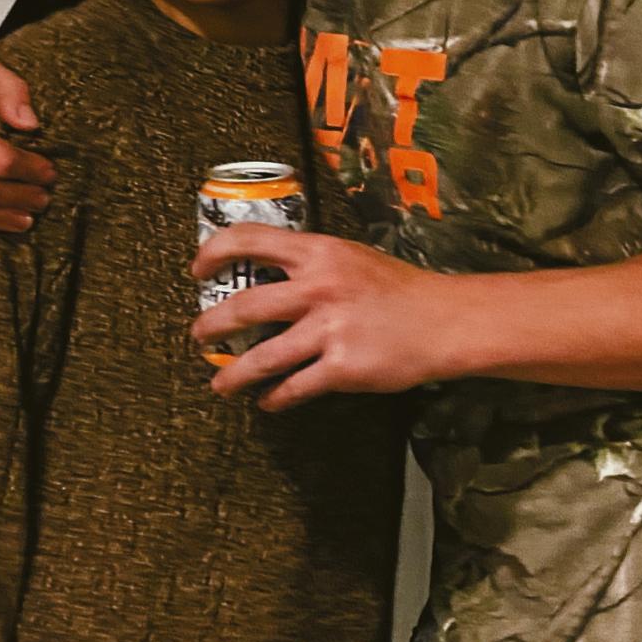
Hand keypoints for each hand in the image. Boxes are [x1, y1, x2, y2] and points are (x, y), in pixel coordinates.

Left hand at [190, 228, 458, 408]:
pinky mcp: (342, 367)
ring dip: (233, 373)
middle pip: (244, 306)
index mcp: (318, 252)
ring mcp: (329, 329)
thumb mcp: (352, 257)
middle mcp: (318, 287)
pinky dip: (275, 398)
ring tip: (219, 383)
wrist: (445, 321)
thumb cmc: (399, 288)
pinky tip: (268, 402)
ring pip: (262, 357)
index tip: (197, 270)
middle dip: (211, 326)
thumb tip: (268, 274)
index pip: (250, 239)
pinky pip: (294, 387)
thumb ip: (312, 264)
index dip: (214, 252)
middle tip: (198, 336)